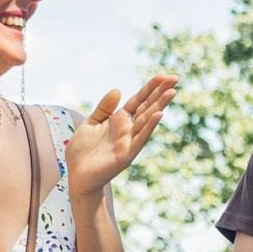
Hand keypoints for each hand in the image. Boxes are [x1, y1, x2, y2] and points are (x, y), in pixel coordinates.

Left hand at [65, 74, 177, 204]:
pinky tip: (158, 114)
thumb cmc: (82, 152)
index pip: (138, 100)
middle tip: (175, 78)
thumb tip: (118, 90)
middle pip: (147, 106)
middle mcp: (128, 129)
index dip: (150, 88)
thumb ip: (104, 108)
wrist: (77, 176)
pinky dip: (149, 126)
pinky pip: (140, 138)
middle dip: (160, 92)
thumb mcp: (90, 124)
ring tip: (171, 92)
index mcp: (119, 120)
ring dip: (159, 105)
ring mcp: (129, 141)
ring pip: (147, 120)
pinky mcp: (126, 154)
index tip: (163, 75)